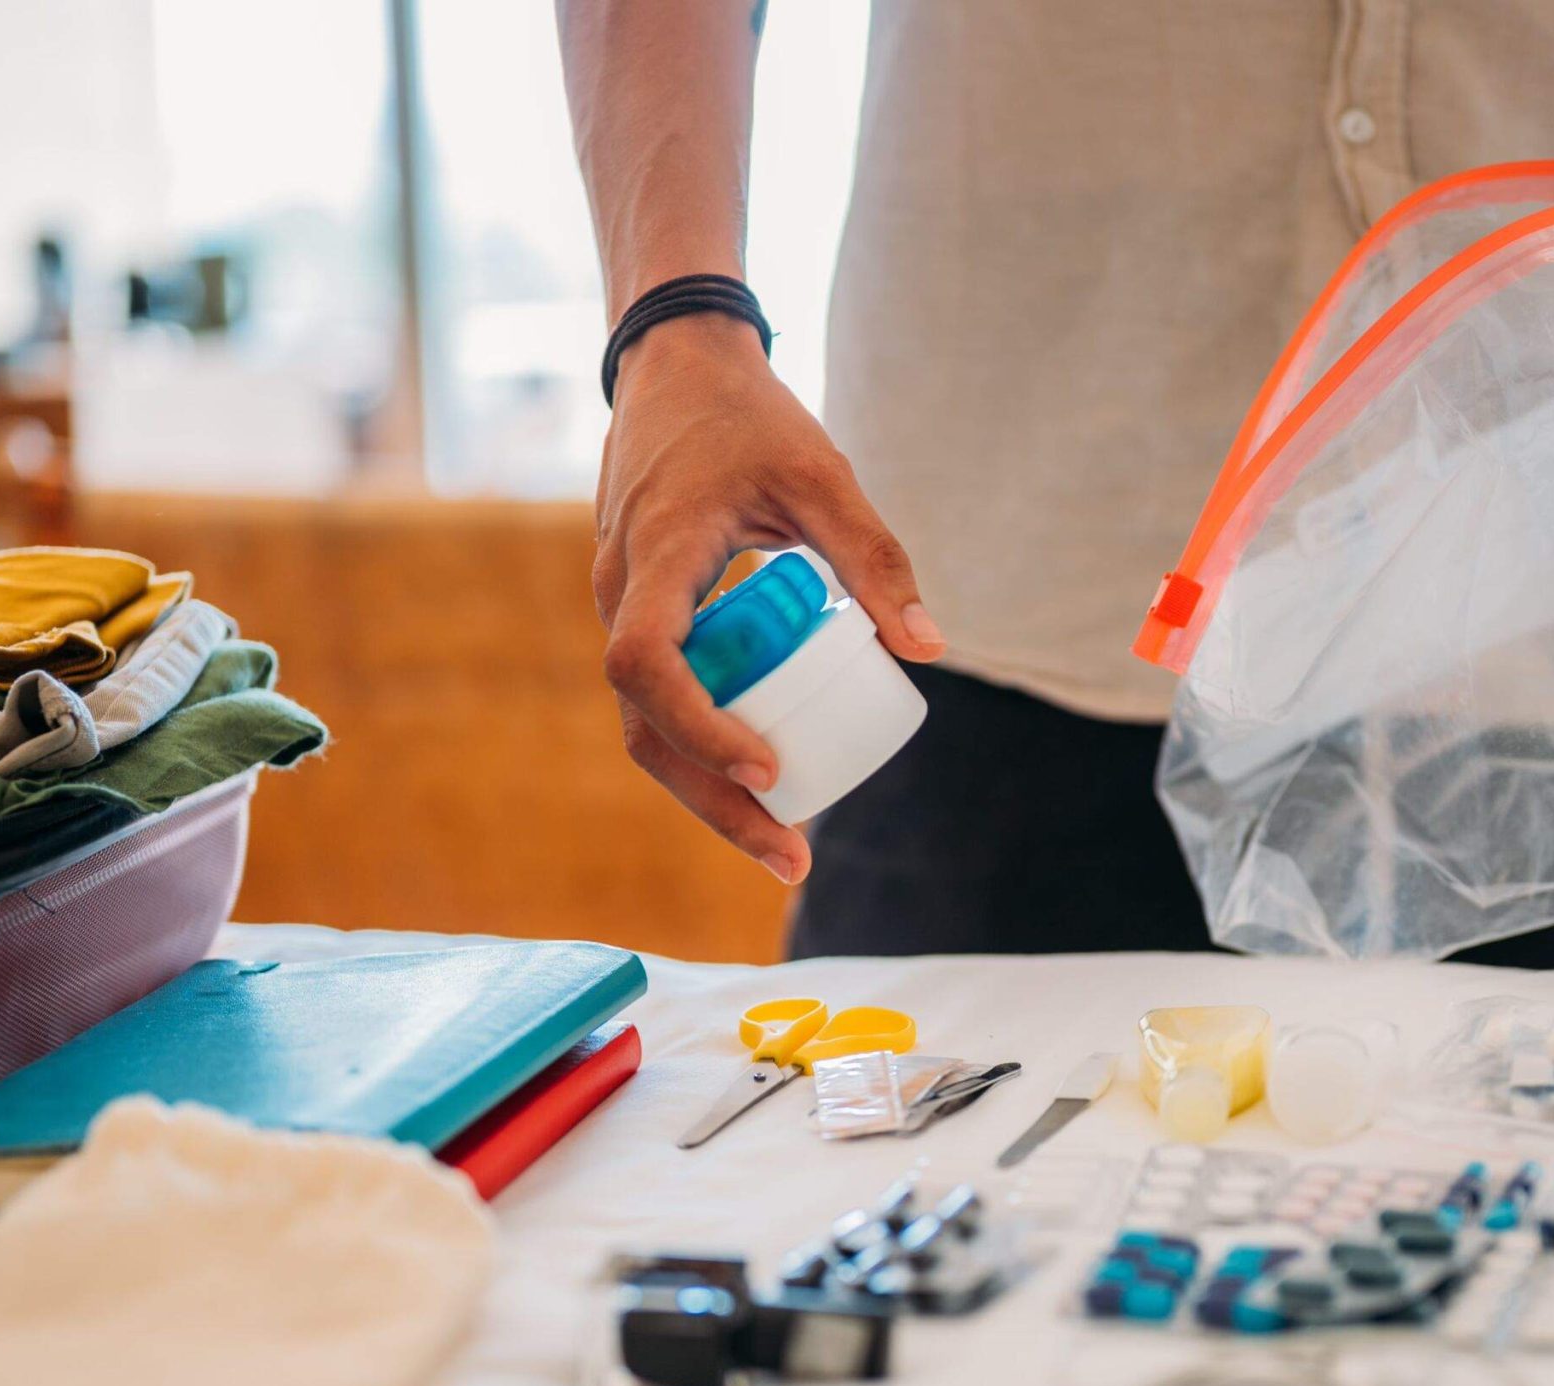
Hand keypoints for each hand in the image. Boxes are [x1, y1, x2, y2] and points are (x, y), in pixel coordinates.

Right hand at [592, 314, 944, 882]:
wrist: (674, 364)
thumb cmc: (746, 415)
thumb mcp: (820, 477)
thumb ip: (873, 556)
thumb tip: (932, 649)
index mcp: (655, 556)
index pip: (644, 664)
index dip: (699, 726)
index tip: (766, 767)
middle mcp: (621, 592)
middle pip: (644, 727)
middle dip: (712, 801)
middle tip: (790, 854)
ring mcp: (623, 605)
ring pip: (648, 726)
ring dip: (709, 791)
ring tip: (784, 842)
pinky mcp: (642, 612)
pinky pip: (662, 698)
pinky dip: (706, 746)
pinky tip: (765, 782)